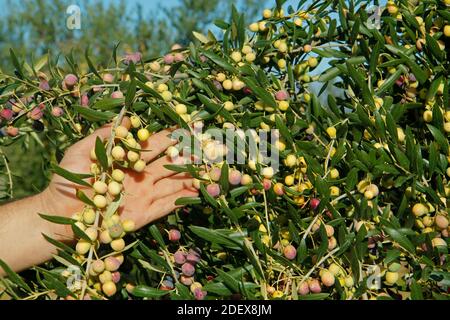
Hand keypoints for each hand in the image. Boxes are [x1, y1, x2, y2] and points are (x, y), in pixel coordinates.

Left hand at [41, 124, 197, 240]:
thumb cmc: (67, 180)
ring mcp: (143, 196)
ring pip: (173, 184)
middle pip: (169, 164)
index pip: (154, 145)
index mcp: (127, 160)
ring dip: (191, 177)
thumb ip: (105, 136)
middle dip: (188, 156)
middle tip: (208, 147)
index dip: (171, 137)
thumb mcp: (81, 151)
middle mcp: (139, 177)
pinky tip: (199, 192)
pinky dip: (183, 199)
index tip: (188, 127)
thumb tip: (128, 118)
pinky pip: (167, 206)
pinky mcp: (143, 216)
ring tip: (210, 169)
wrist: (60, 215)